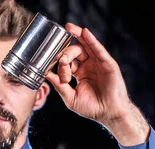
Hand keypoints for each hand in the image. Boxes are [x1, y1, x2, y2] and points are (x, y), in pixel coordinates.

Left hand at [45, 23, 149, 145]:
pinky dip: (91, 40)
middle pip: (75, 51)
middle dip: (66, 53)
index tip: (60, 74)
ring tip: (69, 28)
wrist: (108, 114)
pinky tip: (84, 32)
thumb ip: (59, 86)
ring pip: (86, 46)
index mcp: (79, 73)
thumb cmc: (92, 108)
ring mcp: (98, 63)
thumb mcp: (70, 98)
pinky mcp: (108, 64)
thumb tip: (46, 74)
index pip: (67, 63)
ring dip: (77, 35)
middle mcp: (88, 65)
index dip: (61, 66)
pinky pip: (99, 49)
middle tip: (61, 60)